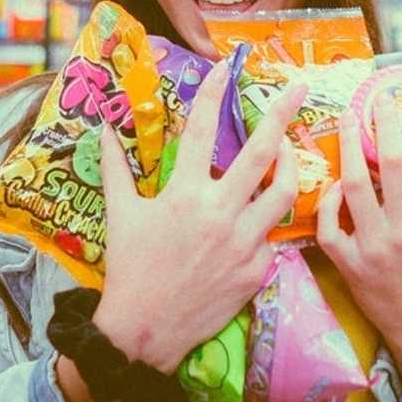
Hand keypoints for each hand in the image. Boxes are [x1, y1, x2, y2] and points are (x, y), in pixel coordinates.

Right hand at [94, 62, 304, 372]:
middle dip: (283, 114)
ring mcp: (243, 242)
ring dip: (292, 165)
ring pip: (285, 192)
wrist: (143, 333)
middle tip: (299, 88)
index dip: (211, 94)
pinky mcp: (258, 270)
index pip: (199, 130)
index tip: (224, 68)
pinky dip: (268, 222)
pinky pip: (273, 236)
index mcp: (183, 193)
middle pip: (262, 152)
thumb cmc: (129, 268)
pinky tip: (260, 217)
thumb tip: (102, 129)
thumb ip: (115, 168)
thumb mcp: (120, 214)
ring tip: (290, 151)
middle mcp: (219, 211)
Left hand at [317, 84, 401, 382]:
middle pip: (393, 161)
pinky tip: (333, 185)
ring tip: (349, 121)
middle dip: (385, 122)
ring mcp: (376, 248)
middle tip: (378, 98)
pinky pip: (330, 226)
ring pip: (354, 186)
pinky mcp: (351, 266)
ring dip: (349, 148)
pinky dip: (328, 202)